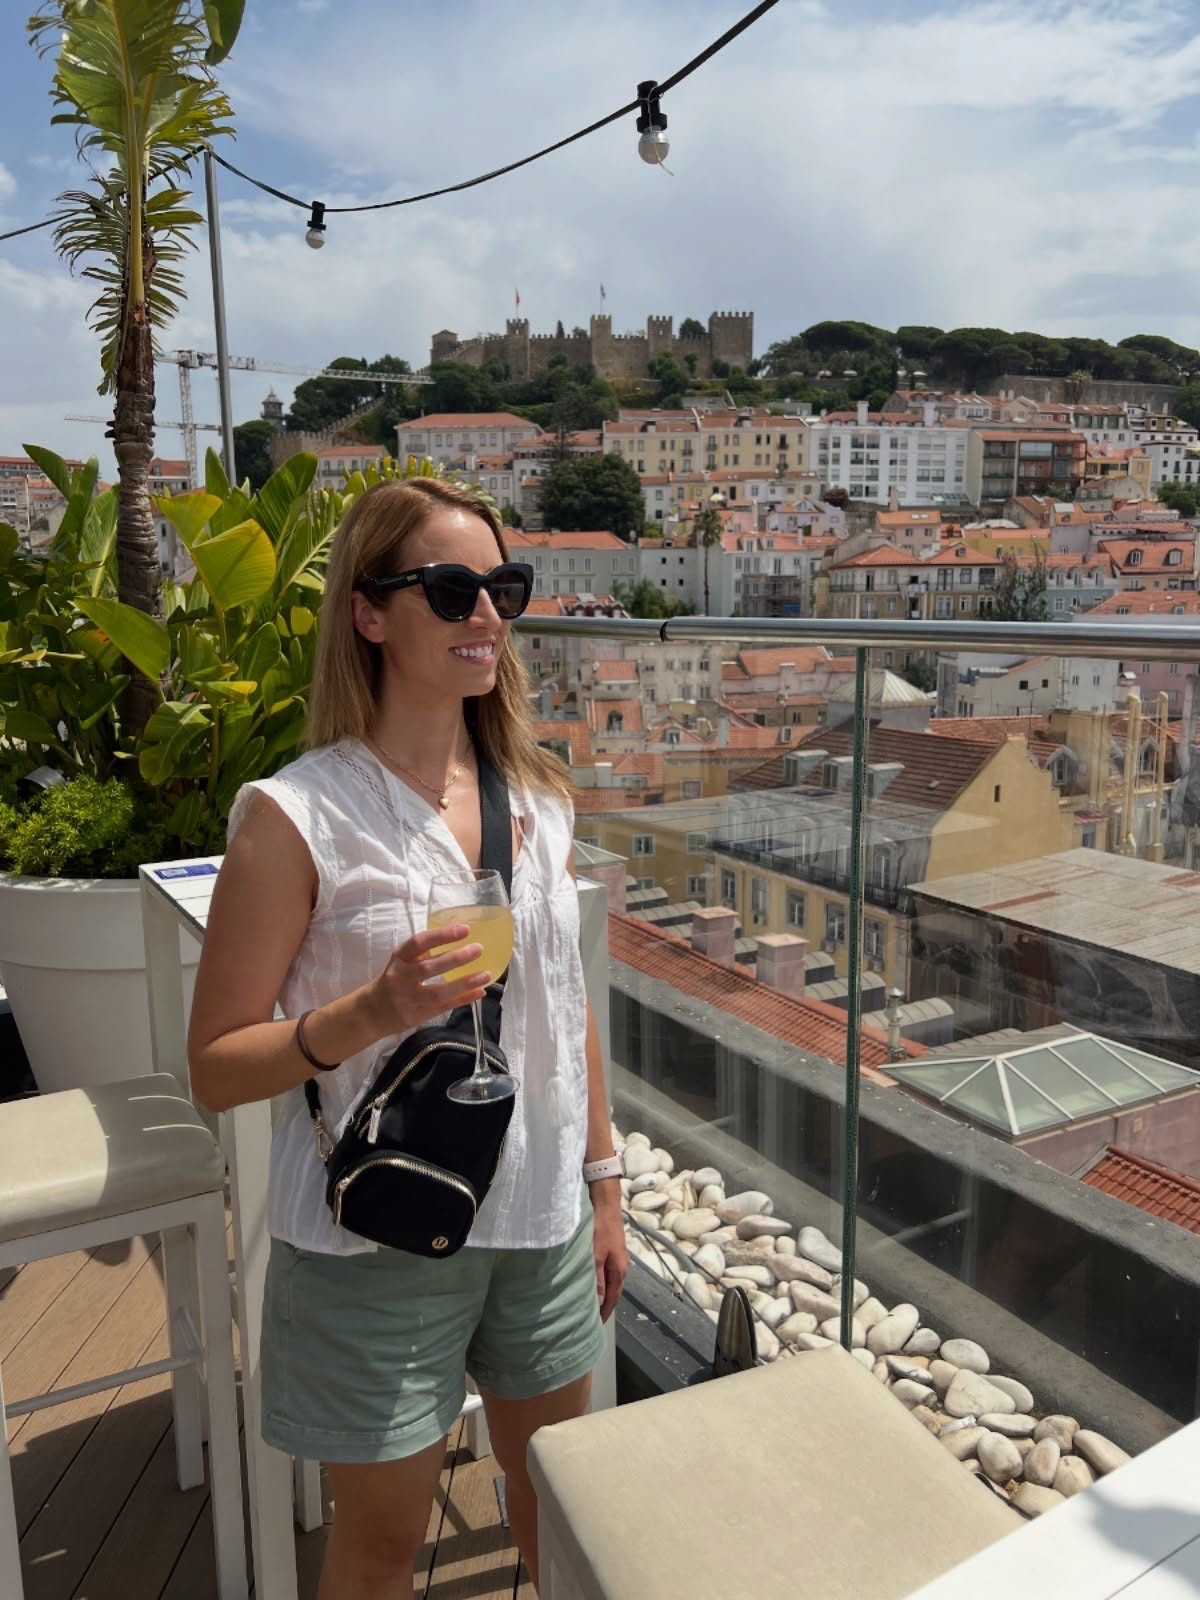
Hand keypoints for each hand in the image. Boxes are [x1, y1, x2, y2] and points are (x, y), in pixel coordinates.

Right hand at [362, 925, 490, 1037]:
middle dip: (455, 958)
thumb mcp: (401, 961)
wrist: (372, 1012)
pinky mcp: (418, 1015)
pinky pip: (444, 1007)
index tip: (464, 929)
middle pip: (428, 968)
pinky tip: (480, 991)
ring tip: (486, 975)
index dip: (441, 935)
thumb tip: (454, 938)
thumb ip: (422, 953)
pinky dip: (463, 999)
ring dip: (464, 983)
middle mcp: (402, 978)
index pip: (419, 943)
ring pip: (439, 992)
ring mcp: (409, 999)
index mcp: (399, 959)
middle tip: (478, 949)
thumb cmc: (393, 980)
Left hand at [590, 1191, 627, 1322]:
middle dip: (605, 1306)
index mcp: (619, 1270)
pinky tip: (593, 1282)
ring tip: (591, 1304)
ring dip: (603, 1294)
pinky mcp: (611, 1251)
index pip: (613, 1298)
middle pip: (614, 1291)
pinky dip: (601, 1282)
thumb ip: (597, 1279)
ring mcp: (617, 1258)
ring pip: (611, 1282)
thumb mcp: (596, 1256)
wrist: (605, 1205)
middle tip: (592, 1318)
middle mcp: (621, 1266)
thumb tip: (599, 1301)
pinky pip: (607, 1272)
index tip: (597, 1325)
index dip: (605, 1312)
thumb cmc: (600, 1230)